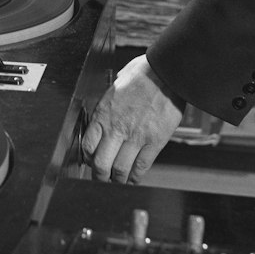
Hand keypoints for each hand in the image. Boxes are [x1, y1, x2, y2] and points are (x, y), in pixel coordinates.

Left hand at [82, 54, 185, 183]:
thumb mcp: (115, 85)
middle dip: (99, 175)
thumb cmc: (143, 73)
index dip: (88, 157)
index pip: (88, 144)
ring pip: (120, 169)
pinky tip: (133, 178)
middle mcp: (117, 127)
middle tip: (101, 177)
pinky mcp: (155, 141)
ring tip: (117, 180)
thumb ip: (109, 103)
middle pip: (101, 163)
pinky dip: (135, 176)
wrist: (166, 72)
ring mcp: (136, 136)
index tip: (91, 160)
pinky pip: (141, 166)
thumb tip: (106, 110)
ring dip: (117, 179)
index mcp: (104, 113)